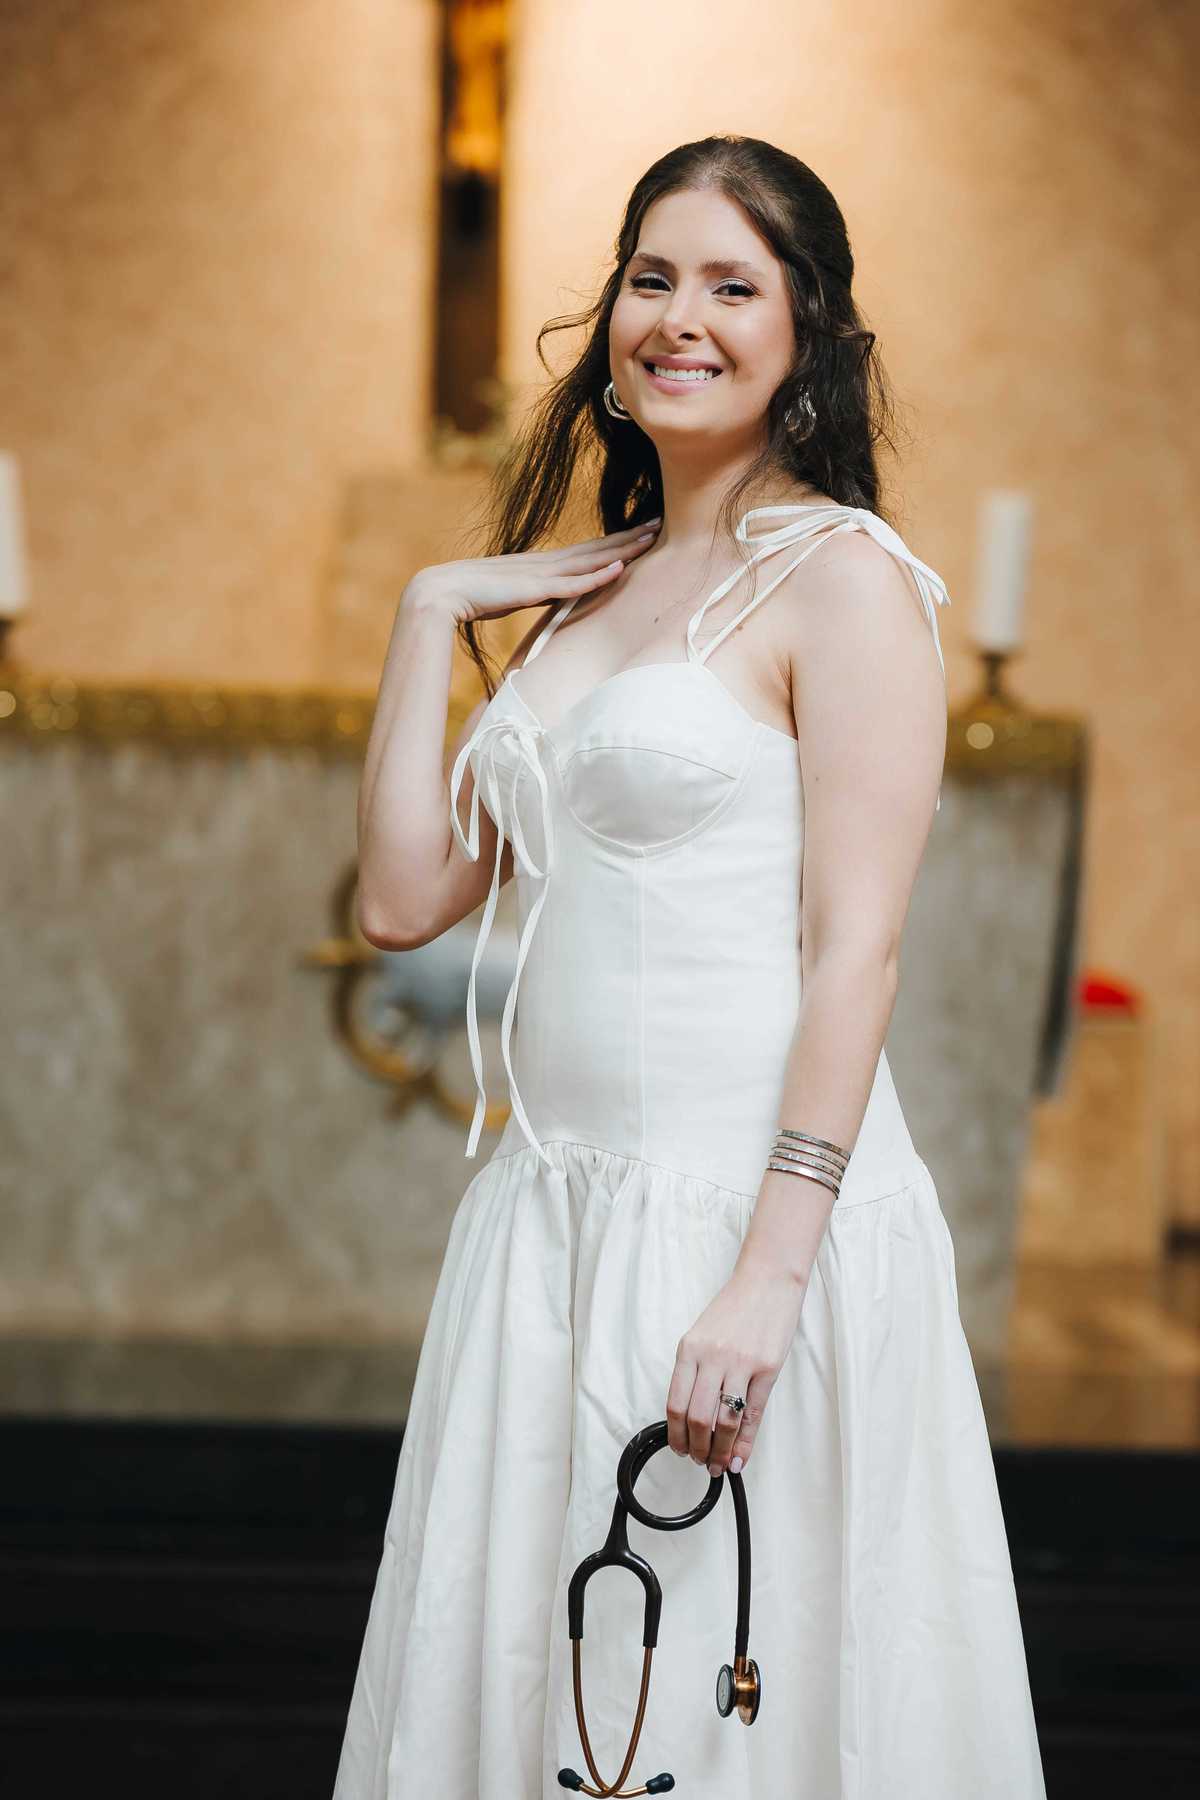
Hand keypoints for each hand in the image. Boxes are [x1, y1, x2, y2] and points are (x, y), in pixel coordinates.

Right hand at [407, 518, 661, 627]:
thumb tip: (545, 598)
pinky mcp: (532, 590)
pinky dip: (597, 577)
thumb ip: (531, 594)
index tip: (640, 533)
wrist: (439, 594)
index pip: (586, 551)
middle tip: (660, 524)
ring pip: (591, 561)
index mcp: (540, 566)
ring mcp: (540, 575)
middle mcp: (545, 563)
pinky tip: (619, 570)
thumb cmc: (469, 598)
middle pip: (596, 549)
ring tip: (651, 539)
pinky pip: (572, 584)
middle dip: (629, 538)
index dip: (615, 542)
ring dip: (622, 551)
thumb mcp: (510, 596)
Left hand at [666, 1261, 807, 1478]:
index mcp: (689, 1349)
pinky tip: (740, 1456)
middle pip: (697, 1417)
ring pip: (725, 1420)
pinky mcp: (768, 1368)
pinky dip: (745, 1442)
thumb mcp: (703, 1335)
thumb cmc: (735, 1308)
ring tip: (719, 1463)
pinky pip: (753, 1414)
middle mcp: (712, 1357)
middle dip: (697, 1448)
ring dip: (720, 1450)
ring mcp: (741, 1363)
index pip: (675, 1403)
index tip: (680, 1450)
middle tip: (701, 1462)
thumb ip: (696, 1372)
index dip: (676, 1435)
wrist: (767, 1281)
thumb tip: (693, 1417)